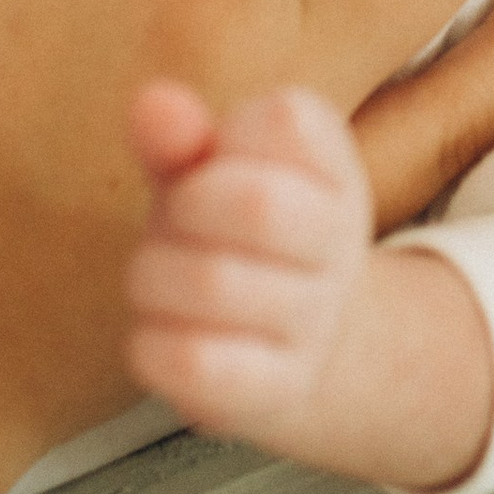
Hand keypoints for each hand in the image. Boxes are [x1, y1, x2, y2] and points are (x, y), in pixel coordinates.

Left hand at [121, 80, 493, 492]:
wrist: (299, 344)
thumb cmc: (232, 235)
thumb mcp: (207, 172)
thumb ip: (177, 137)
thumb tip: (152, 102)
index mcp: (333, 165)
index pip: (288, 123)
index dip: (226, 142)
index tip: (213, 167)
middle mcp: (340, 241)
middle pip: (259, 204)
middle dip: (185, 210)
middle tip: (174, 226)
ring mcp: (316, 322)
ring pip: (212, 282)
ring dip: (154, 277)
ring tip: (160, 281)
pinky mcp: (277, 391)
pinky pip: (196, 364)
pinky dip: (154, 343)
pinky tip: (162, 334)